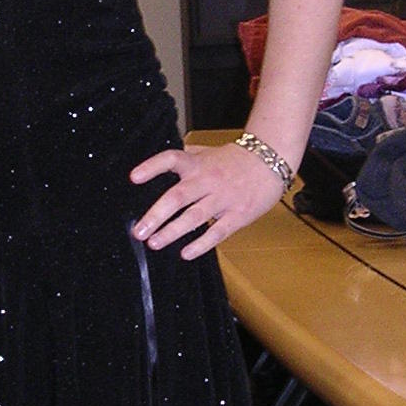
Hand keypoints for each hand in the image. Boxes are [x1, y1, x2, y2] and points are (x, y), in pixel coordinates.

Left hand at [130, 140, 289, 258]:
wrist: (271, 162)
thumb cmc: (235, 160)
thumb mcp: (208, 152)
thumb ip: (186, 157)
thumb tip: (162, 163)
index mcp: (197, 164)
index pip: (170, 159)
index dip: (152, 167)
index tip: (133, 178)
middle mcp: (207, 180)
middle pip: (178, 197)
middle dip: (156, 215)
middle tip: (138, 231)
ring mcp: (222, 198)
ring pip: (194, 217)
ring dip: (172, 232)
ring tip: (154, 243)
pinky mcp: (238, 215)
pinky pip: (217, 232)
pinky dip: (201, 244)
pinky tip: (185, 253)